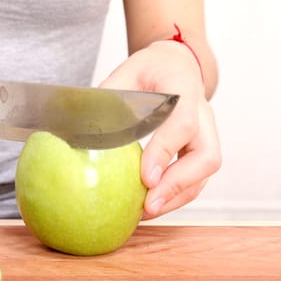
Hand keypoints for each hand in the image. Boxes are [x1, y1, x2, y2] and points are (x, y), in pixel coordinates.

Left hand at [100, 40, 220, 218]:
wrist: (173, 67)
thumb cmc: (146, 72)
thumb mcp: (122, 76)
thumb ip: (104, 102)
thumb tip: (72, 134)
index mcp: (182, 88)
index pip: (182, 123)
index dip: (165, 152)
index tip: (145, 177)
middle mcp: (202, 114)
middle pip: (207, 156)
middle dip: (177, 185)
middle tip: (148, 204)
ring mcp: (206, 134)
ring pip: (204, 173)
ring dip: (176, 197)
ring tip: (146, 213)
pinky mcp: (201, 150)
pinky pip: (197, 178)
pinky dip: (175, 195)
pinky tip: (150, 206)